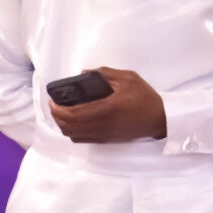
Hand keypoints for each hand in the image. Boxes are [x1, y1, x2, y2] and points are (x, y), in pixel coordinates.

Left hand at [49, 67, 165, 143]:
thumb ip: (105, 73)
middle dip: (56, 117)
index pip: (73, 114)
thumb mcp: (128, 78)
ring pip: (73, 135)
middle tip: (54, 105)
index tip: (53, 100)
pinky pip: (82, 139)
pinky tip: (74, 122)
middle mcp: (102, 125)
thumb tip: (84, 73)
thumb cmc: (145, 97)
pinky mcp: (106, 139)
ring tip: (61, 113)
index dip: (58, 109)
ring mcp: (103, 135)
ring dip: (63, 125)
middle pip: (69, 127)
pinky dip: (72, 132)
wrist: (160, 119)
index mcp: (106, 109)